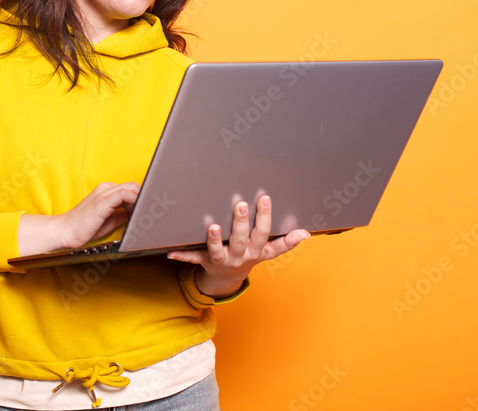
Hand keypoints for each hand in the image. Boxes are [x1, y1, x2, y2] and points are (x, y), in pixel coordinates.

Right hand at [18, 182, 139, 255]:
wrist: (65, 231)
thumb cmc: (84, 227)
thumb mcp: (110, 220)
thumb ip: (123, 213)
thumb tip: (138, 214)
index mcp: (106, 191)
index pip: (131, 189)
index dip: (142, 199)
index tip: (148, 211)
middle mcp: (105, 189)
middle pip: (134, 186)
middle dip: (145, 198)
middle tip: (149, 213)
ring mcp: (104, 193)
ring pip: (132, 188)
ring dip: (142, 200)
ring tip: (144, 215)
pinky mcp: (102, 201)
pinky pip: (124, 194)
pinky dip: (134, 201)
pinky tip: (136, 212)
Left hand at [166, 195, 308, 297]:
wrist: (227, 279)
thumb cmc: (248, 256)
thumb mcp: (267, 252)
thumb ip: (284, 243)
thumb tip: (306, 234)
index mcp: (255, 251)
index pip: (263, 234)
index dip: (265, 218)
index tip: (264, 198)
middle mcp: (239, 257)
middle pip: (241, 240)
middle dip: (241, 223)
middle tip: (240, 204)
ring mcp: (221, 260)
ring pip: (218, 251)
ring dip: (215, 240)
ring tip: (212, 227)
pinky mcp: (204, 261)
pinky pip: (193, 259)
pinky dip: (182, 255)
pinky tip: (171, 251)